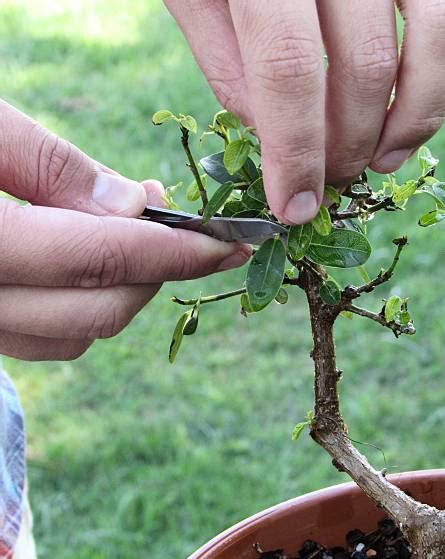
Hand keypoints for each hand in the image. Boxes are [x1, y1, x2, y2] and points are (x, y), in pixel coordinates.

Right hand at [0, 100, 249, 360]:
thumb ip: (51, 166)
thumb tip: (134, 205)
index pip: (100, 260)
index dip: (175, 252)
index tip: (228, 241)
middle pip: (100, 311)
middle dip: (157, 270)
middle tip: (174, 220)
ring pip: (78, 334)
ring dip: (124, 289)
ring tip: (132, 231)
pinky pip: (47, 337)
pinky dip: (85, 304)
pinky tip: (91, 258)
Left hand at [166, 0, 444, 223]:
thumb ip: (231, 65)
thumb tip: (277, 140)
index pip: (288, 70)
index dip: (296, 152)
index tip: (294, 207)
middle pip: (362, 65)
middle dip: (346, 145)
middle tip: (328, 184)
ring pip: (432, 36)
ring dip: (410, 118)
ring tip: (379, 160)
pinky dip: (437, 71)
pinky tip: (408, 108)